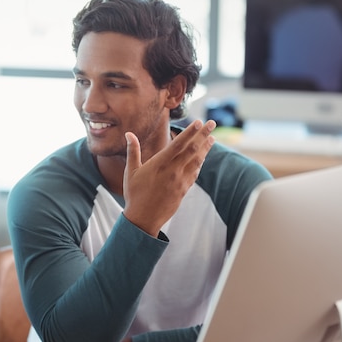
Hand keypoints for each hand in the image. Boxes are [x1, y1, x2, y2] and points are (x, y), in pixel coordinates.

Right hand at [122, 120, 215, 236]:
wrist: (143, 218)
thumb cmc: (134, 195)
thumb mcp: (131, 172)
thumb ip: (133, 151)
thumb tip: (129, 134)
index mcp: (159, 164)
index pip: (178, 144)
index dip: (189, 132)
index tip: (198, 122)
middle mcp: (173, 171)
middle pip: (192, 149)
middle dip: (203, 135)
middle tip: (212, 123)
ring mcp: (180, 181)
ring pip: (197, 161)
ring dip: (205, 148)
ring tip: (212, 137)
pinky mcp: (184, 190)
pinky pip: (195, 173)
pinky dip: (200, 162)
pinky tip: (203, 156)